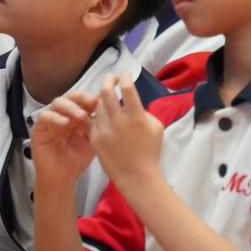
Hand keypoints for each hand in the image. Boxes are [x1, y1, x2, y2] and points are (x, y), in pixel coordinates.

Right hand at [30, 91, 99, 188]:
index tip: (104, 99)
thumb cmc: (77, 159)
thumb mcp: (92, 140)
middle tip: (93, 101)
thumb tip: (110, 109)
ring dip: (70, 107)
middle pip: (71, 97)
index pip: (84, 99)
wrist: (63, 177)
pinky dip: (54, 117)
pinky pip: (43, 116)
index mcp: (77, 115)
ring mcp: (50, 120)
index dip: (92, 97)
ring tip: (81, 116)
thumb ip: (98, 125)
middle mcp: (63, 114)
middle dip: (82, 97)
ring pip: (57, 103)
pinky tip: (64, 123)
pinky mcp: (38, 129)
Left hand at [90, 73, 163, 194]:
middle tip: (111, 78)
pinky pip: (94, 120)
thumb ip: (144, 112)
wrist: (136, 176)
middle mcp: (118, 121)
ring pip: (98, 105)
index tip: (126, 74)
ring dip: (103, 98)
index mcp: (136, 116)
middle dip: (108, 80)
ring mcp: (104, 129)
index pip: (127, 88)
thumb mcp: (156, 127)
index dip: (126, 77)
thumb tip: (133, 104)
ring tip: (107, 98)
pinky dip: (98, 115)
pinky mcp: (95, 138)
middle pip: (106, 91)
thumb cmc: (150, 152)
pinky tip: (103, 116)